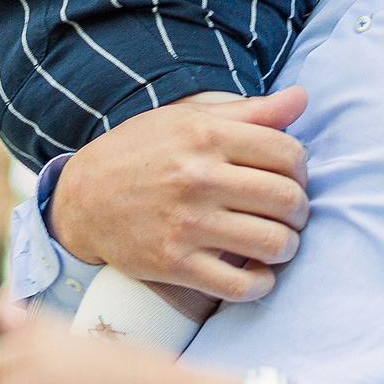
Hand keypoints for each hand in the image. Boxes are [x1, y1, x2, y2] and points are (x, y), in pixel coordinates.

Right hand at [52, 87, 309, 300]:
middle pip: (288, 199)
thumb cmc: (141, 152)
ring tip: (275, 242)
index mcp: (207, 136)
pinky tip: (257, 273)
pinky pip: (241, 286)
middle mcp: (198, 178)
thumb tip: (303, 97)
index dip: (301, 170)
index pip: (289, 154)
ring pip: (273, 243)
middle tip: (288, 214)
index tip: (290, 179)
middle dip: (299, 211)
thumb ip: (250, 112)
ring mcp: (186, 224)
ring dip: (286, 247)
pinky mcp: (174, 264)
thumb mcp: (188, 120)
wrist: (80, 199)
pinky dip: (261, 284)